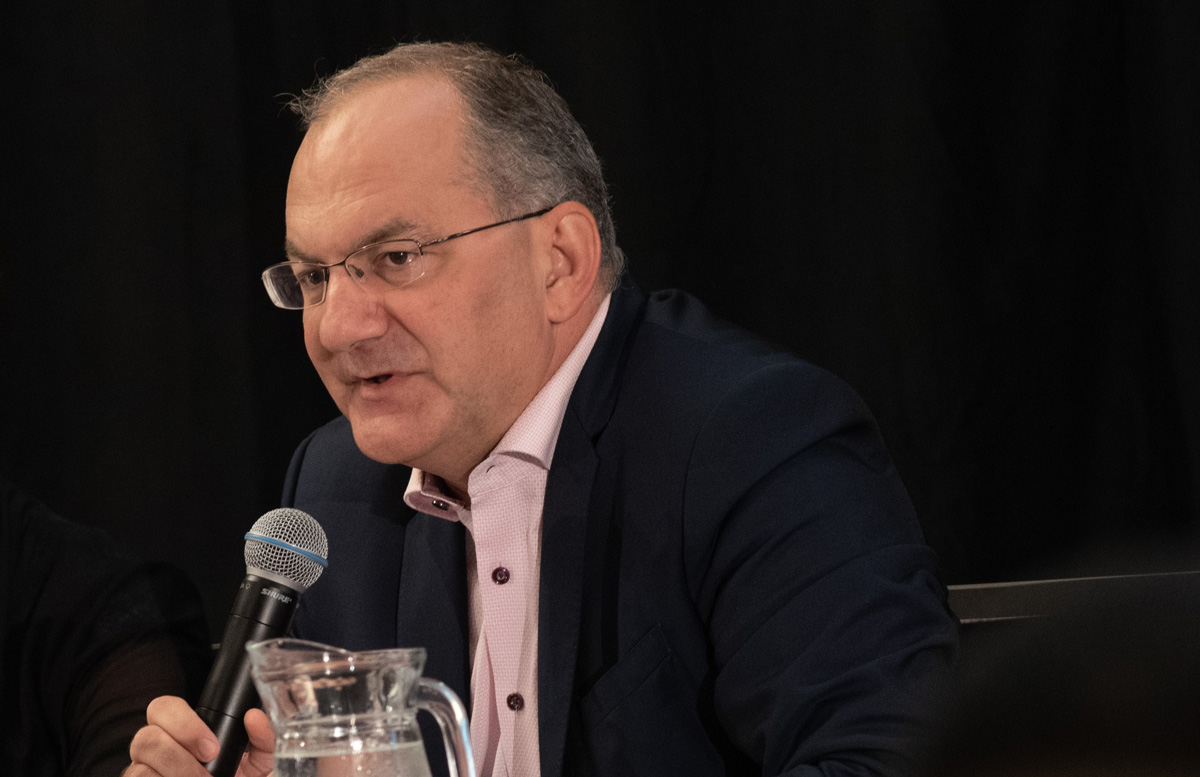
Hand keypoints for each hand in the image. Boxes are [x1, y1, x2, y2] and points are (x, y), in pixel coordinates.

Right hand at [125, 696, 274, 775]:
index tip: (212, 748)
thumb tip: (255, 718)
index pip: (164, 708)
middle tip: (207, 772)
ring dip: (174, 776)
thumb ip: (264, 736)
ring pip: (138, 769)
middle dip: (178, 755)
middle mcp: (155, 749)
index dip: (183, 723)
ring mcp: (143, 774)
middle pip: (145, 737)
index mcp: (181, 730)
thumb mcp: (260, 759)